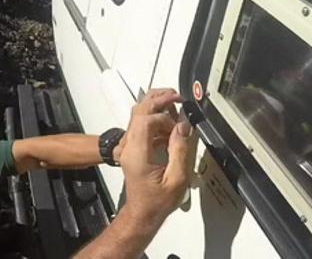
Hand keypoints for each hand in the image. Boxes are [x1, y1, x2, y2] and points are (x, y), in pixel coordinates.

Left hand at [118, 88, 191, 223]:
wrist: (143, 212)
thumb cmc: (158, 201)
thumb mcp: (177, 180)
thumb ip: (180, 150)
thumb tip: (183, 125)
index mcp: (137, 154)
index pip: (145, 121)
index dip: (164, 117)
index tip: (178, 125)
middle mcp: (129, 146)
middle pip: (139, 111)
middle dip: (159, 100)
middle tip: (178, 98)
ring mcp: (128, 145)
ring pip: (138, 114)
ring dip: (156, 106)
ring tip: (176, 106)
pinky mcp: (132, 146)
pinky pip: (141, 124)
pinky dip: (155, 117)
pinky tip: (170, 124)